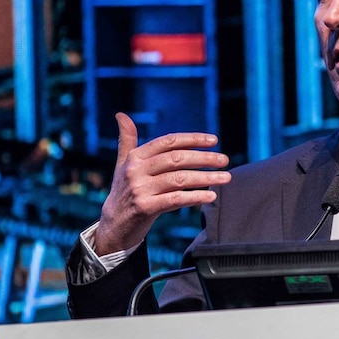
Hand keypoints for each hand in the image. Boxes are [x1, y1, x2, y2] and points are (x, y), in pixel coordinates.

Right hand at [94, 113, 230, 255]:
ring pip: (180, 179)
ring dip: (206, 178)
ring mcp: (140, 189)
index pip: (169, 142)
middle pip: (177, 159)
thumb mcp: (123, 163)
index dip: (193, 139)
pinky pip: (176, 199)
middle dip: (204, 158)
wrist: (113, 224)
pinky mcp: (145, 207)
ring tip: (225, 177)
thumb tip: (121, 115)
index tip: (214, 140)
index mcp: (135, 156)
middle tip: (225, 160)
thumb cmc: (124, 190)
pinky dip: (195, 197)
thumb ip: (126, 139)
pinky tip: (211, 196)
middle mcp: (136, 170)